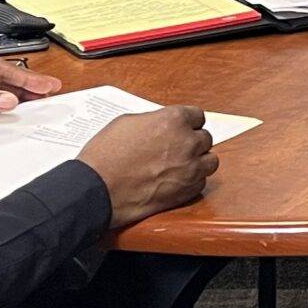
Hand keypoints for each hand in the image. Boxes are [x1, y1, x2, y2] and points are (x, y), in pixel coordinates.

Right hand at [79, 107, 217, 228]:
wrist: (97, 189)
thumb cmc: (106, 156)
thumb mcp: (127, 123)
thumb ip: (153, 121)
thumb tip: (160, 125)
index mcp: (173, 120)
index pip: (197, 116)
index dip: (188, 123)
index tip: (182, 129)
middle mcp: (187, 142)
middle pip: (205, 138)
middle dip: (192, 143)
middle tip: (176, 149)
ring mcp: (190, 168)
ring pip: (210, 161)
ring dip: (198, 162)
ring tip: (181, 166)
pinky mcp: (187, 191)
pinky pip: (201, 182)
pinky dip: (192, 182)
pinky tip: (175, 181)